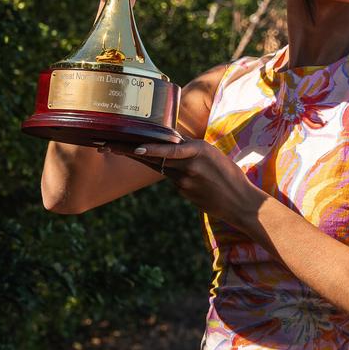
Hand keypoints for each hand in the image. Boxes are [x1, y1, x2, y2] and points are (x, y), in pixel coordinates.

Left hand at [115, 137, 260, 228]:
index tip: (128, 146)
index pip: (166, 146)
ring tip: (121, 151)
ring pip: (160, 168)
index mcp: (199, 149)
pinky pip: (173, 180)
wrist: (241, 203)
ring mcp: (186, 180)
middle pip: (154, 157)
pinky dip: (174, 176)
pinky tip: (187, 180)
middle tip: (106, 146)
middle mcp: (190, 163)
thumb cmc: (229, 176)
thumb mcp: (213, 156)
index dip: (145, 147)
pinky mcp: (185, 192)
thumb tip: (168, 146)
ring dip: (146, 161)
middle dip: (129, 151)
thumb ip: (190, 151)